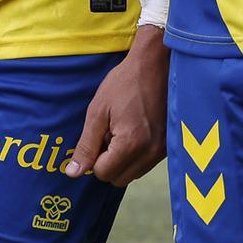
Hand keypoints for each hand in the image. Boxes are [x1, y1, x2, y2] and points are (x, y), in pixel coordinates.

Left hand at [62, 27, 168, 186]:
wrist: (155, 64)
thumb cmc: (124, 83)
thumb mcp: (98, 111)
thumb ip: (86, 146)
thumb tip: (73, 173)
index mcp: (130, 145)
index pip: (102, 173)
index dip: (95, 156)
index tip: (99, 134)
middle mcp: (150, 153)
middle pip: (118, 179)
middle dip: (108, 162)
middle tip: (110, 133)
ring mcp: (162, 151)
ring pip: (133, 174)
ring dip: (123, 159)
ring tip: (124, 129)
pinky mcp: (169, 146)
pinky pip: (146, 163)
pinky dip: (137, 154)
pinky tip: (136, 130)